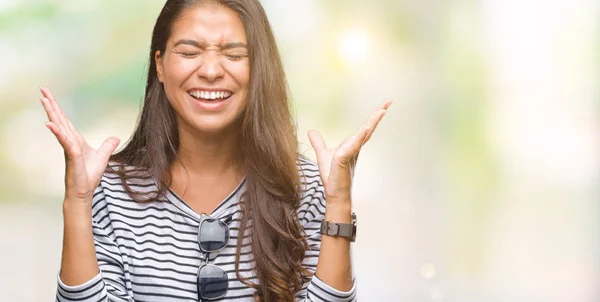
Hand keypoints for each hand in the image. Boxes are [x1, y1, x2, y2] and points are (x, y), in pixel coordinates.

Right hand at [40, 86, 119, 201]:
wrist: (84, 191)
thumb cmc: (89, 175)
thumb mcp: (103, 156)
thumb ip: (108, 146)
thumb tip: (115, 138)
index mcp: (75, 140)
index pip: (65, 120)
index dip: (57, 107)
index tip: (48, 95)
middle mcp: (69, 141)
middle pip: (59, 119)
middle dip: (51, 104)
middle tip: (42, 89)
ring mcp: (69, 148)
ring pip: (59, 127)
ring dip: (52, 113)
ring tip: (43, 99)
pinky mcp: (71, 156)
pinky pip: (65, 142)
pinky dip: (58, 132)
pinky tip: (51, 124)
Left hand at [308, 100, 391, 202]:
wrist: (334, 193)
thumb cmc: (332, 176)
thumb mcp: (322, 154)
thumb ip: (319, 142)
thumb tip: (311, 131)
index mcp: (352, 144)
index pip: (365, 127)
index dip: (374, 116)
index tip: (384, 106)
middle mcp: (354, 147)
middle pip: (368, 127)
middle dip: (378, 114)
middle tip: (389, 101)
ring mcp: (350, 153)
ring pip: (363, 134)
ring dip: (372, 122)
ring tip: (382, 111)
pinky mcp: (344, 159)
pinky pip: (352, 146)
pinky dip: (359, 137)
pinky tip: (366, 129)